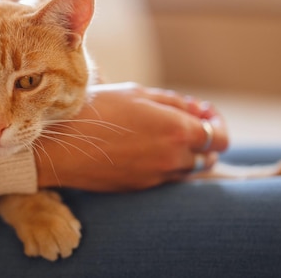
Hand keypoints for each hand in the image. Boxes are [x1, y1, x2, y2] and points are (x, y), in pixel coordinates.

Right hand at [35, 83, 228, 190]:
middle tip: (186, 125)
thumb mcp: (136, 93)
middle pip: (208, 156)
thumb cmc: (96, 111)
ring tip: (165, 138)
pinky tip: (145, 151)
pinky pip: (166, 179)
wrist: (61, 145)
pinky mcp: (141, 188)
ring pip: (189, 170)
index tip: (205, 115)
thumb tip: (198, 110)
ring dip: (187, 155)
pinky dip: (166, 166)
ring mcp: (157, 176)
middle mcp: (173, 157)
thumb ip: (174, 102)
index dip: (217, 124)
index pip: (219, 136)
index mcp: (177, 129)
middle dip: (203, 140)